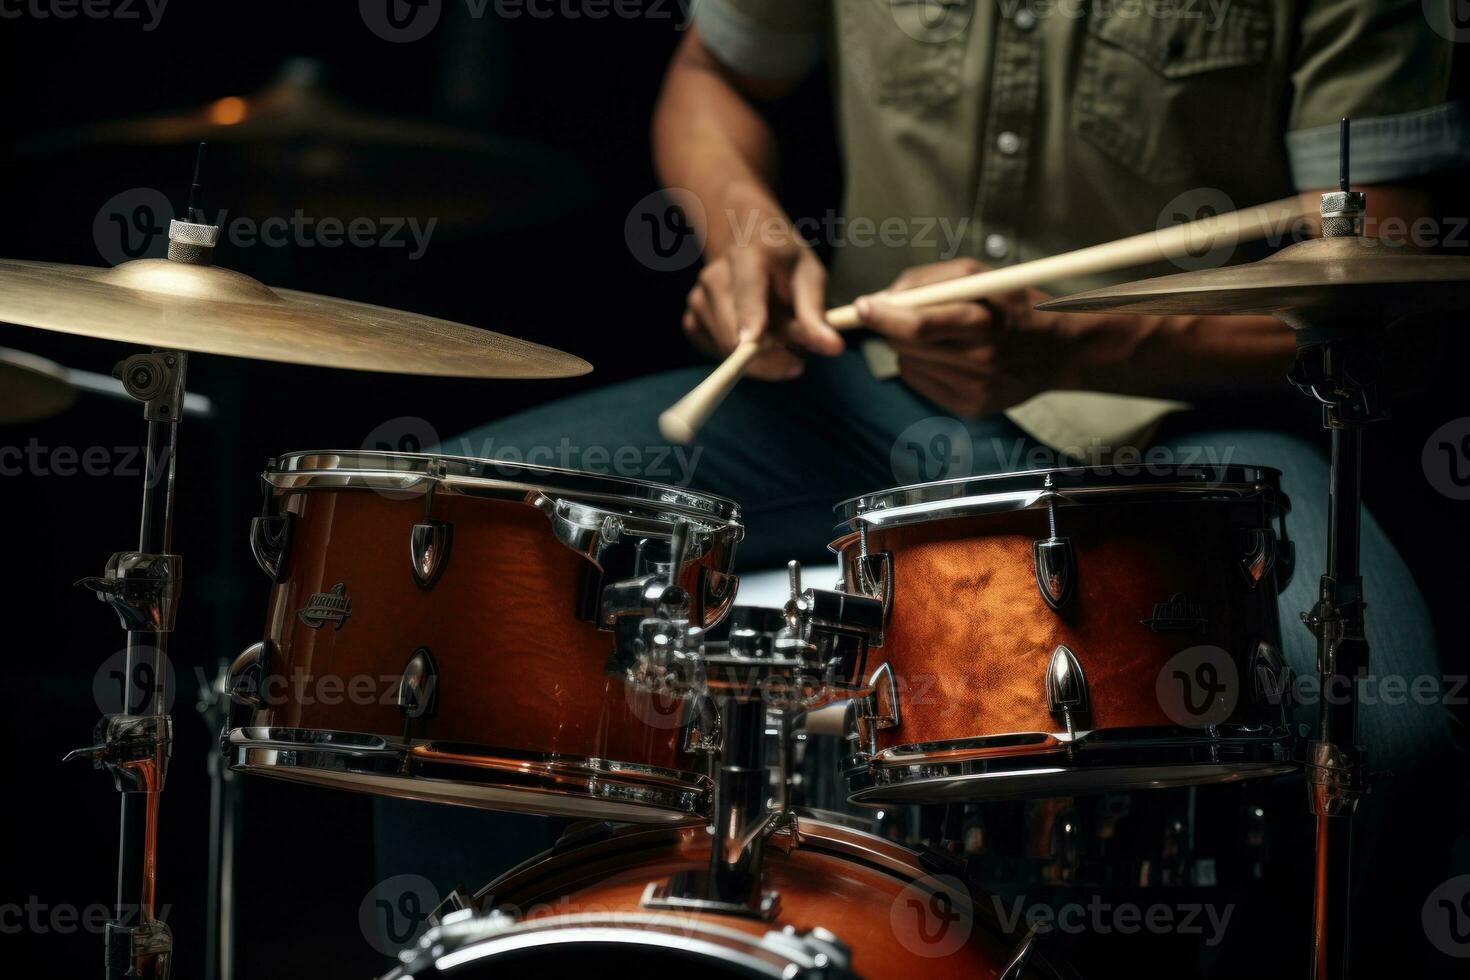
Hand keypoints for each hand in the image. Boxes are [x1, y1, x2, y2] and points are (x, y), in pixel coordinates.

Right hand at [682, 206, 843, 380]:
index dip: (749, 318)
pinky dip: (739, 357)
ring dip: (756, 358)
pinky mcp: (691, 320)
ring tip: (777, 339)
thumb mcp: (809, 275)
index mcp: (748, 255)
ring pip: (726, 349)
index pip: (747, 291)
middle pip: (733, 332)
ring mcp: (698, 299)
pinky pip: (716, 353)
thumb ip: (815, 313)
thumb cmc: (783, 260)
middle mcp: (714, 276)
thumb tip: (833, 348)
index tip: (753, 342)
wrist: (744, 240)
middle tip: (797, 361)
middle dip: (767, 357)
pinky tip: (754, 340)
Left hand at [854, 258, 1082, 416]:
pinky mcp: (969, 407)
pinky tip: (947, 355)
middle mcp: (979, 361)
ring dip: (908, 346)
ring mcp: (973, 390)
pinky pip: (920, 382)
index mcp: (983, 324)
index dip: (884, 317)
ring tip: (941, 334)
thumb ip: (930, 281)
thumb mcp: (981, 276)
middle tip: (899, 313)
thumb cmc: (1015, 305)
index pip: (919, 326)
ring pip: (908, 364)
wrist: (1059, 351)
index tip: (861, 307)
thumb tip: (882, 298)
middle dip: (893, 326)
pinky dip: (921, 365)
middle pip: (907, 346)